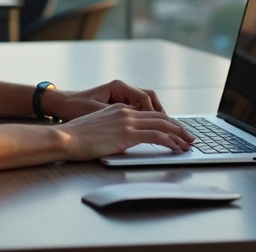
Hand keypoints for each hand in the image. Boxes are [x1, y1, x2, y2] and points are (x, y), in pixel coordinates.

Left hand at [43, 79, 165, 121]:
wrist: (61, 105)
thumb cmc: (75, 107)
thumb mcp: (97, 112)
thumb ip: (118, 116)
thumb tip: (137, 123)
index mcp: (118, 87)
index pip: (144, 97)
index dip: (155, 111)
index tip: (163, 124)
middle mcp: (122, 89)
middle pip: (150, 98)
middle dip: (162, 114)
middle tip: (173, 128)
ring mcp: (120, 96)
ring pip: (146, 104)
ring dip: (156, 116)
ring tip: (167, 130)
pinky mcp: (118, 104)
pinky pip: (138, 109)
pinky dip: (146, 118)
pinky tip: (151, 129)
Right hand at [56, 104, 194, 159]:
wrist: (66, 137)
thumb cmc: (77, 136)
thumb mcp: (98, 127)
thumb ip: (113, 128)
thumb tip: (122, 139)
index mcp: (119, 109)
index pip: (149, 113)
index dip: (166, 121)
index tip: (175, 130)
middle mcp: (126, 112)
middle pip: (160, 117)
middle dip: (178, 128)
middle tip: (189, 137)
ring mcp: (128, 121)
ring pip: (163, 125)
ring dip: (179, 135)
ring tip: (189, 144)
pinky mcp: (127, 134)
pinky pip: (156, 136)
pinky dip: (171, 141)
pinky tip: (178, 148)